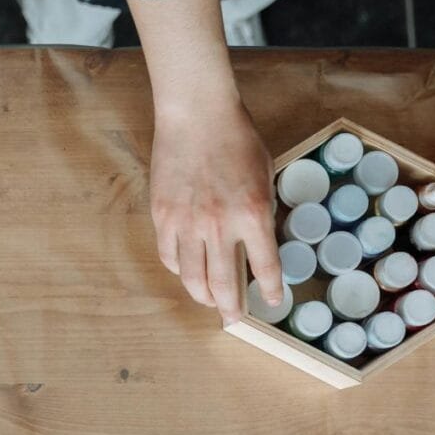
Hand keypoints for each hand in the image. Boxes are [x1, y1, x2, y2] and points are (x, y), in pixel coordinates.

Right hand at [150, 101, 281, 323]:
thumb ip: (261, 213)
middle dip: (230, 309)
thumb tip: (257, 242)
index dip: (270, 291)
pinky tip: (186, 270)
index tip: (271, 301)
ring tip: (208, 302)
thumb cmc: (236, 139)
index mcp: (253, 215)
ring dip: (202, 296)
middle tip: (233, 319)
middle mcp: (220, 226)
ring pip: (191, 278)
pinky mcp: (163, 216)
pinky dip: (179, 269)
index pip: (265, 268)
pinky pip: (169, 255)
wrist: (197, 114)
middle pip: (224, 285)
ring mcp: (187, 223)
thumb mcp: (264, 177)